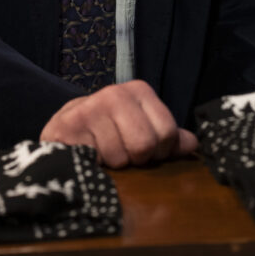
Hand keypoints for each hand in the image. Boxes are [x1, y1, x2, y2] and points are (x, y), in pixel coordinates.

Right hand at [40, 79, 198, 167]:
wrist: (62, 132)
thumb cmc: (106, 132)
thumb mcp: (139, 129)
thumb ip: (166, 136)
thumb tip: (193, 143)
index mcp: (139, 91)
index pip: (168, 132)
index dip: (159, 151)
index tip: (143, 150)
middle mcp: (116, 92)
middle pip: (145, 144)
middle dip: (135, 158)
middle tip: (120, 151)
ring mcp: (93, 106)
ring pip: (121, 156)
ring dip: (113, 163)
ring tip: (101, 151)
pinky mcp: (72, 124)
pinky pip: (99, 159)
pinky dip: (96, 165)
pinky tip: (89, 154)